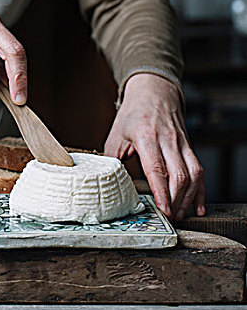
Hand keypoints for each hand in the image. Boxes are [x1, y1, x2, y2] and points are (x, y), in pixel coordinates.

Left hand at [104, 73, 204, 219]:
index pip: (157, 168)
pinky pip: (199, 170)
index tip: (163, 209)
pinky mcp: (189, 146)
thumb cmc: (132, 115)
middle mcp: (168, 140)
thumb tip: (109, 184)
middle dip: (176, 200)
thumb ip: (112, 160)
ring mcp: (182, 143)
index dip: (161, 191)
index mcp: (146, 136)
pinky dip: (200, 190)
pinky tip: (197, 205)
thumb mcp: (115, 135)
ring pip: (193, 174)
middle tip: (170, 217)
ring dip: (189, 198)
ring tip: (180, 215)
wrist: (154, 92)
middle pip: (179, 174)